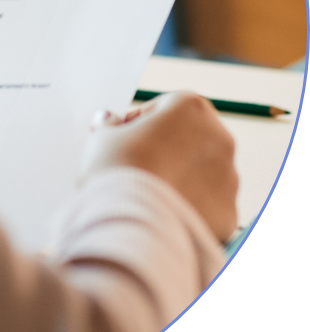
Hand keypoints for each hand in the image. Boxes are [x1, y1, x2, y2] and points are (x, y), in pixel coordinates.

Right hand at [80, 91, 238, 241]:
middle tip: (134, 167)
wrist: (132, 223)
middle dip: (165, 150)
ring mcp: (229, 178)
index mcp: (190, 108)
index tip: (122, 139)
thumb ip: (110, 125)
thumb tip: (108, 120)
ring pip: (201, 174)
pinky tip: (161, 213)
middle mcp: (219, 138)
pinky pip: (207, 207)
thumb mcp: (102, 137)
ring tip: (146, 194)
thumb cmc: (117, 170)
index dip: (139, 123)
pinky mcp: (228, 213)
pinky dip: (189, 208)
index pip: (164, 108)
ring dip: (179, 179)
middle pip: (189, 139)